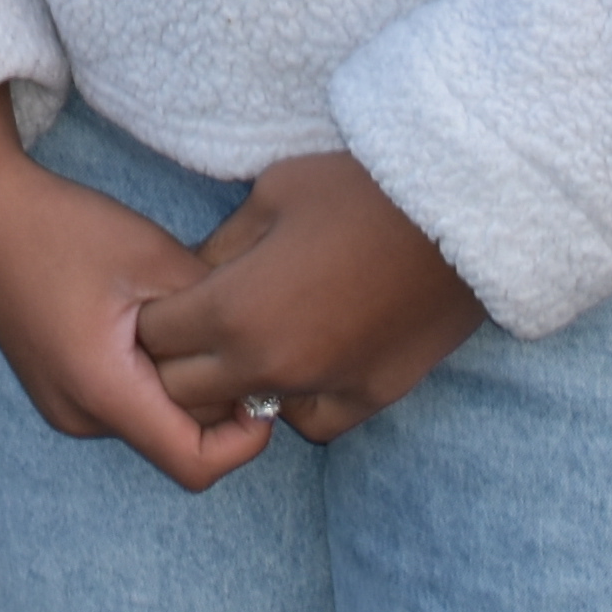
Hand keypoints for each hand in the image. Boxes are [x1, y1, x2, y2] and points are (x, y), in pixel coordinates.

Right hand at [0, 88, 267, 496]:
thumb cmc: (62, 229)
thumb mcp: (153, 257)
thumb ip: (214, 310)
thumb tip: (260, 344)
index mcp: (104, 392)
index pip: (196, 465)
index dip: (246, 439)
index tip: (262, 385)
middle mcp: (80, 416)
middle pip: (177, 441)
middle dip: (214, 398)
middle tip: (232, 332)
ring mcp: (63, 407)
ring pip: (152, 419)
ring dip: (180, 383)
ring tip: (181, 317)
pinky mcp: (57, 389)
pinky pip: (124, 403)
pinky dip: (150, 376)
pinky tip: (147, 319)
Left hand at [131, 149, 486, 444]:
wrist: (460, 212)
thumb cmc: (358, 189)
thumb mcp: (270, 195)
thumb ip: (221, 246)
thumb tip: (193, 278)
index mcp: (235, 309)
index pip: (154, 338)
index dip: (152, 315)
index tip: (164, 296)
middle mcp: (271, 364)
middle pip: (185, 392)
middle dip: (178, 360)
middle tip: (196, 325)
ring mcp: (324, 388)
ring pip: (248, 415)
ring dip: (238, 386)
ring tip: (252, 342)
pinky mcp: (372, 397)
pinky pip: (313, 423)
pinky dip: (298, 401)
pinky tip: (303, 362)